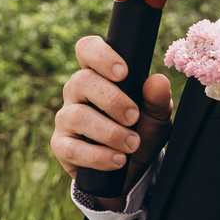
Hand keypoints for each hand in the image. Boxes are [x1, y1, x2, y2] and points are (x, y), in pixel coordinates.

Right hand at [50, 34, 172, 204]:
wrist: (132, 170)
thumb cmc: (141, 132)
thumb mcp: (156, 117)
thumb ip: (158, 100)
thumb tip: (157, 80)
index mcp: (98, 75)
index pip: (87, 49)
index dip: (100, 55)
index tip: (123, 73)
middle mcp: (76, 92)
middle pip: (82, 81)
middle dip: (112, 100)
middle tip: (133, 117)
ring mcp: (65, 118)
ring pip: (78, 116)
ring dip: (109, 132)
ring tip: (132, 144)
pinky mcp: (61, 145)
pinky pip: (72, 148)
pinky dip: (98, 156)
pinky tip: (117, 160)